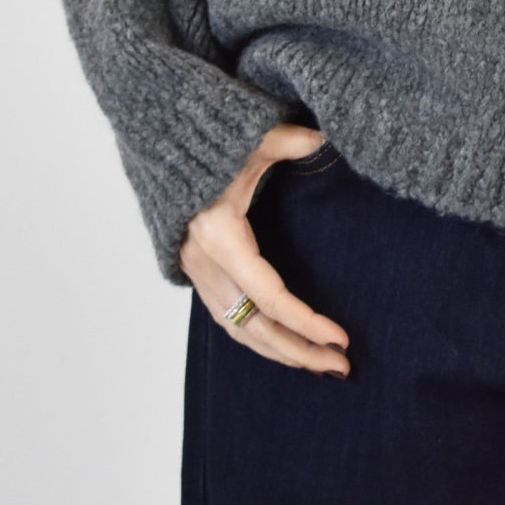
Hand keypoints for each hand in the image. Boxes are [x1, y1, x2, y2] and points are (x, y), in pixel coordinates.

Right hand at [179, 124, 352, 378]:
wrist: (163, 144)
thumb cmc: (210, 141)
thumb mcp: (254, 137)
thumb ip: (292, 141)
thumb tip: (328, 139)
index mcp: (219, 236)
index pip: (268, 295)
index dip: (305, 321)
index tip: (340, 337)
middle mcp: (205, 262)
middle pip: (254, 327)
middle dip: (299, 351)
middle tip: (341, 366)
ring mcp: (197, 271)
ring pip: (239, 330)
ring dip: (280, 352)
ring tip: (321, 364)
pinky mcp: (197, 273)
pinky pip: (228, 318)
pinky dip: (258, 338)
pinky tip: (285, 346)